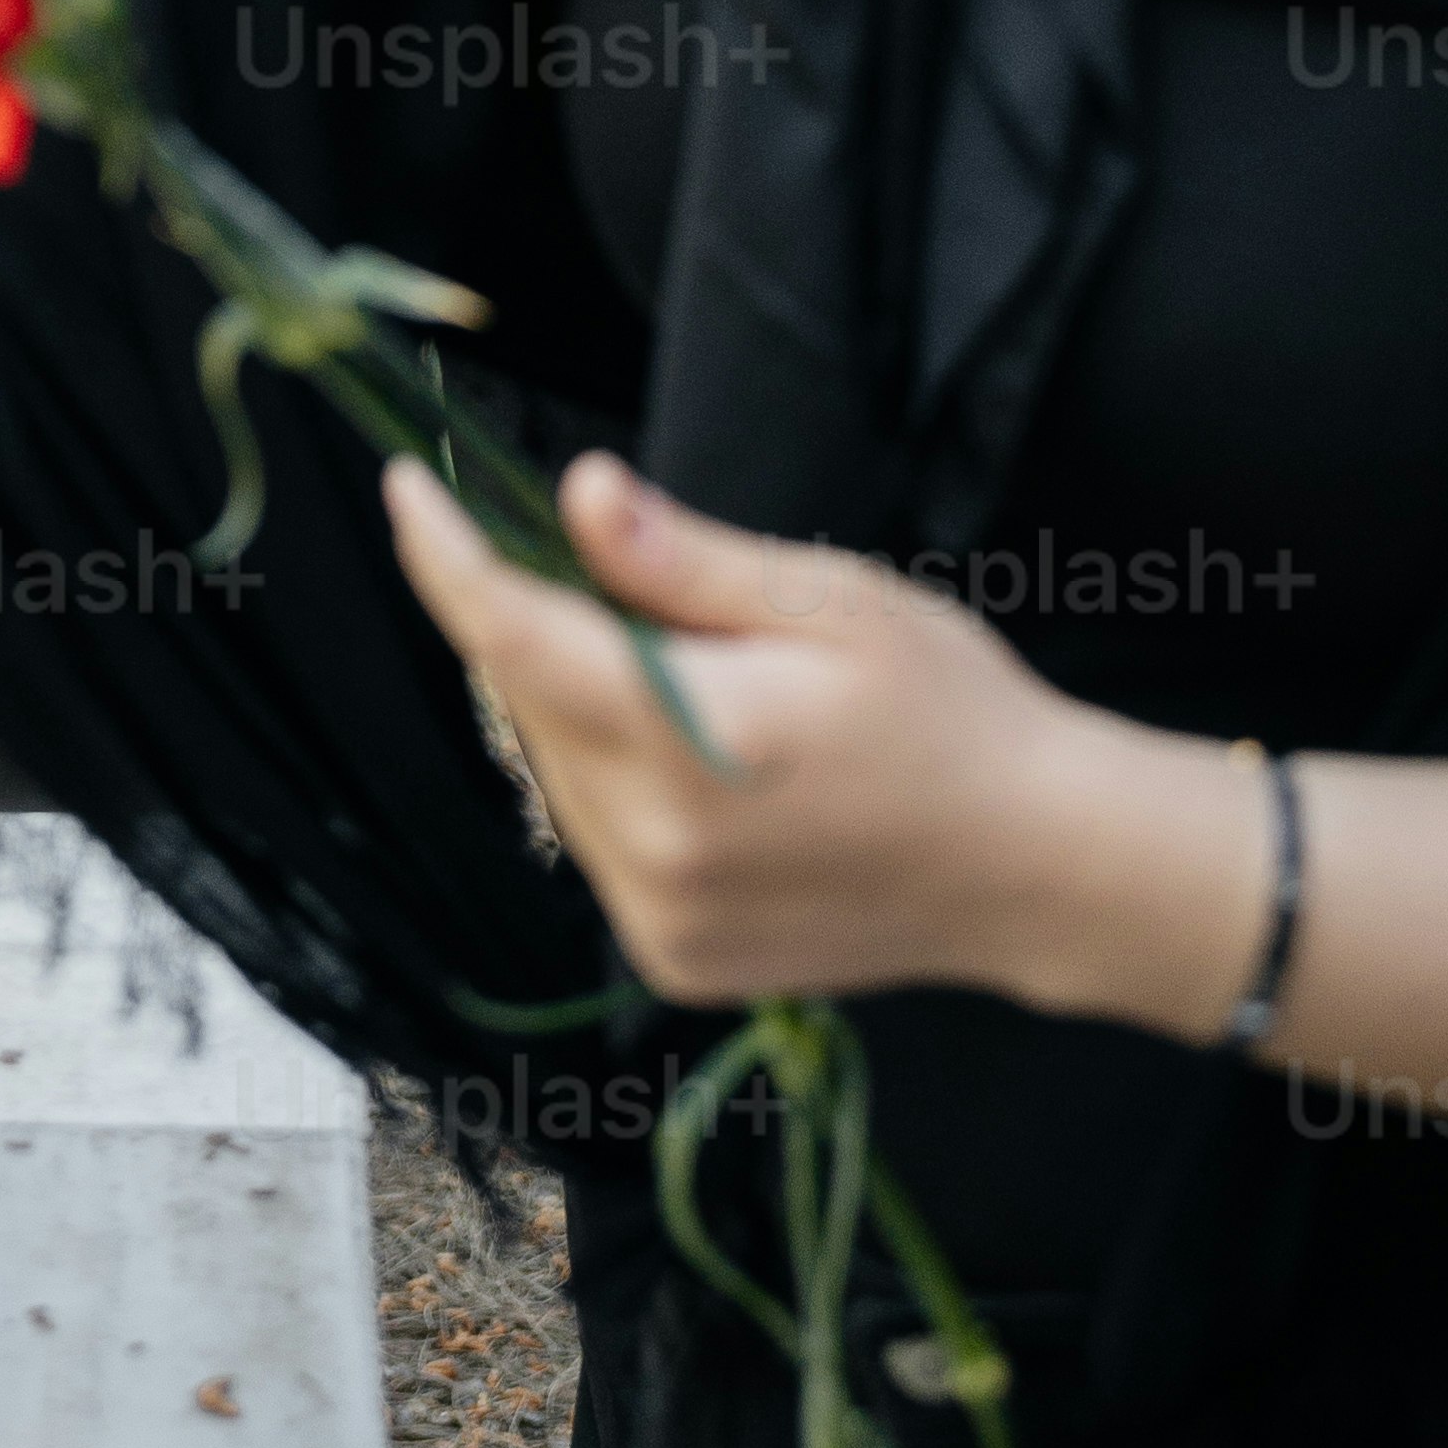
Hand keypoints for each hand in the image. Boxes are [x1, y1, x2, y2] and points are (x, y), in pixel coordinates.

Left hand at [380, 445, 1252, 1024]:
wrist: (1039, 866)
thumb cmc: (952, 712)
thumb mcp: (831, 601)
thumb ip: (684, 560)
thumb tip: (573, 494)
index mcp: (692, 743)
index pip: (514, 639)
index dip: (448, 557)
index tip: (409, 487)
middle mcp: (655, 849)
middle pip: (530, 705)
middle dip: (544, 626)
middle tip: (633, 585)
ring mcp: (660, 919)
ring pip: (556, 776)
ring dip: (581, 709)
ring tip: (701, 681)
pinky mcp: (675, 959)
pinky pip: (599, 842)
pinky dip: (616, 783)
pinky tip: (706, 762)